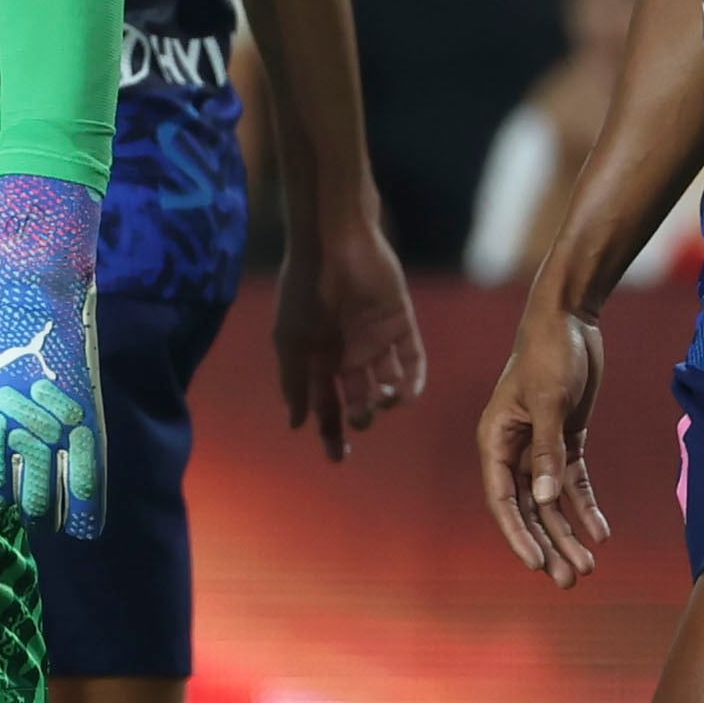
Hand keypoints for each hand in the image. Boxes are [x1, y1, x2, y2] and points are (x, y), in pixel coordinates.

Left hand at [0, 172, 104, 575]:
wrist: (36, 300)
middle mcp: (0, 440)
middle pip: (1, 506)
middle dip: (3, 498)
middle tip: (12, 462)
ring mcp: (45, 437)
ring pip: (40, 507)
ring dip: (39, 502)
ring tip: (39, 466)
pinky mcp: (84, 431)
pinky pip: (85, 497)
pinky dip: (83, 517)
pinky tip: (81, 525)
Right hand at [272, 206, 422, 460]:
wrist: (333, 246)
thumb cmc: (304, 293)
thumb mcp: (290, 342)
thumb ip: (295, 382)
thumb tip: (295, 424)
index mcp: (318, 358)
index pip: (326, 403)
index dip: (330, 430)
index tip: (338, 457)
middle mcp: (347, 352)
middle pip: (357, 398)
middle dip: (360, 418)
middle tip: (360, 422)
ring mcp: (375, 338)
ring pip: (387, 381)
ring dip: (386, 399)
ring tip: (381, 399)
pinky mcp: (401, 322)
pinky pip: (413, 358)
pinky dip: (413, 379)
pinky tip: (407, 393)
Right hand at [478, 300, 608, 585]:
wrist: (569, 319)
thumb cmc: (550, 353)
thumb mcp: (551, 400)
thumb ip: (548, 450)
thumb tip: (545, 500)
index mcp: (495, 441)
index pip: (502, 500)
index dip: (518, 535)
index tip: (537, 565)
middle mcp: (512, 449)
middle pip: (528, 509)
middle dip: (547, 545)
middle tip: (569, 579)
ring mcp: (539, 447)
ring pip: (550, 502)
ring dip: (568, 533)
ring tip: (588, 566)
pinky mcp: (565, 440)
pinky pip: (573, 483)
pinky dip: (586, 507)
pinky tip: (601, 532)